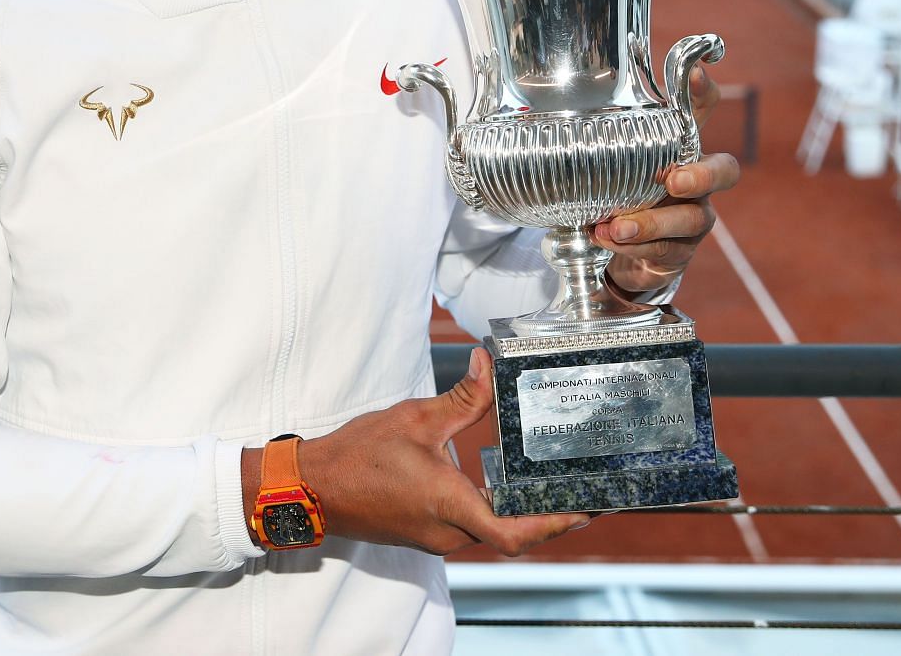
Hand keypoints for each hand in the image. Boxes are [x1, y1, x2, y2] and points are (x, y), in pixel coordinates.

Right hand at [250, 348, 587, 556]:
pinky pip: (469, 527)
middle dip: (547, 515)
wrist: (314, 487)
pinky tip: (501, 485)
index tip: (586, 510)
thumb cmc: (359, 457)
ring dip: (519, 513)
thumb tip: (488, 363)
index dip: (555, 525)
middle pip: (511, 534)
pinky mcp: (425, 532)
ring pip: (490, 530)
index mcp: (450, 505)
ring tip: (548, 483)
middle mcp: (448, 532)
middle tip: (580, 490)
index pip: (515, 533)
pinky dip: (492, 511)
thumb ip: (461, 397)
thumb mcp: (415, 418)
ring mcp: (436, 537)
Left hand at [593, 70, 740, 292]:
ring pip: (692, 218)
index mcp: (680, 148)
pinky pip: (666, 249)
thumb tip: (569, 105)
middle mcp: (697, 179)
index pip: (701, 112)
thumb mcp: (608, 163)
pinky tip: (607, 240)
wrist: (622, 254)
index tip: (696, 73)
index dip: (703, 92)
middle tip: (673, 182)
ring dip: (652, 223)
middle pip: (724, 170)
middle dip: (702, 175)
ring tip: (616, 227)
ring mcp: (693, 216)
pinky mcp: (681, 250)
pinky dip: (634, 246)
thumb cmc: (622, 195)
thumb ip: (598, 141)